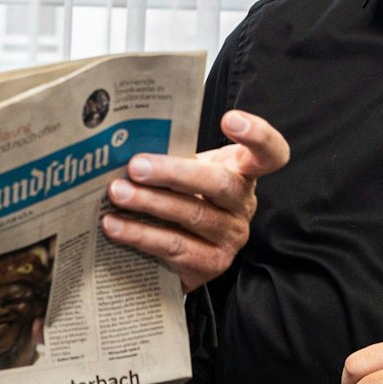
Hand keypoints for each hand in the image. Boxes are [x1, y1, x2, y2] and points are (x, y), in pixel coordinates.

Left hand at [102, 110, 289, 291]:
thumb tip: (122, 142)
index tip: (231, 119)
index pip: (269, 152)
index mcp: (243, 172)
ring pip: (193, 215)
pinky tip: (113, 225)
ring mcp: (231, 236)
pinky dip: (140, 234)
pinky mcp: (211, 264)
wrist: (181, 251)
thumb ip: (171, 154)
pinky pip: (174, 247)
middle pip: (220, 184)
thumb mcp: (186, 171)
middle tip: (136, 166)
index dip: (258, 135)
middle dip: (174, 173)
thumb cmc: (183, 198)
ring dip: (150, 203)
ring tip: (117, 193)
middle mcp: (243, 204)